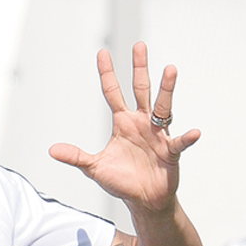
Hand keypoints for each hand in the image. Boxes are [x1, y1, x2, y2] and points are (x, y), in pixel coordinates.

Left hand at [49, 42, 200, 214]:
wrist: (144, 201)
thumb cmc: (122, 181)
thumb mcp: (94, 168)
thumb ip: (76, 156)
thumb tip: (52, 150)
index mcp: (123, 123)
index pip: (112, 92)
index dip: (107, 73)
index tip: (102, 52)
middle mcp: (141, 123)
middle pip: (140, 90)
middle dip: (139, 68)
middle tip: (139, 45)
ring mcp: (158, 135)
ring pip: (162, 107)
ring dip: (166, 89)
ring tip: (170, 69)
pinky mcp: (171, 152)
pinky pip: (179, 143)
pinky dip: (186, 138)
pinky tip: (194, 132)